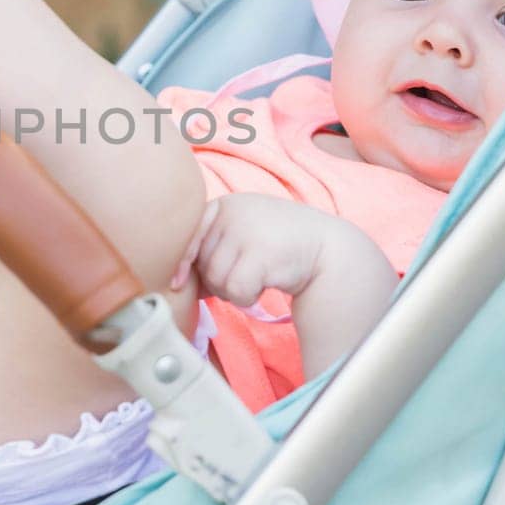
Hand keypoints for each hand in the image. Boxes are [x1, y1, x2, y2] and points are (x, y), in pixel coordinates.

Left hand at [169, 193, 341, 307]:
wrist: (328, 249)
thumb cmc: (278, 246)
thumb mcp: (243, 234)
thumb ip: (213, 248)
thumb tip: (176, 282)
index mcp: (225, 205)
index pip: (189, 235)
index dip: (181, 261)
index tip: (178, 281)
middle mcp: (233, 213)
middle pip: (203, 264)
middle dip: (219, 280)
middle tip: (246, 274)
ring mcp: (247, 232)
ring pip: (217, 280)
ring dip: (234, 291)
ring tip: (258, 277)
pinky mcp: (262, 255)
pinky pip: (236, 291)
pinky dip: (247, 299)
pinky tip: (265, 285)